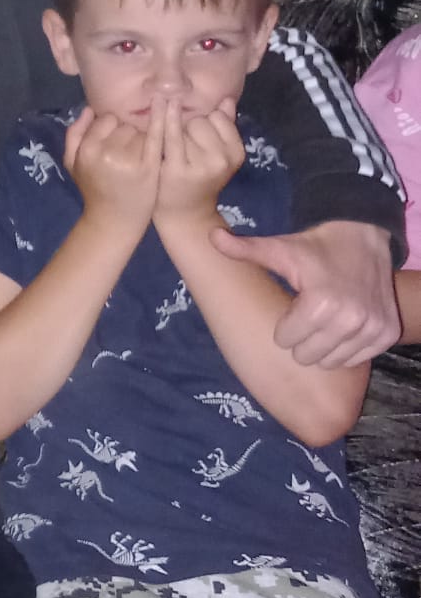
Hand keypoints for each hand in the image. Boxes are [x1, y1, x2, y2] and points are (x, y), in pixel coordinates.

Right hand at [64, 99, 161, 237]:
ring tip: (138, 160)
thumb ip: (74, 135)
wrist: (113, 221)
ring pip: (141, 131)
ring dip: (142, 140)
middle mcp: (107, 152)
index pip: (106, 120)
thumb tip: (88, 109)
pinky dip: (162, 121)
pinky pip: (156, 136)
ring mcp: (129, 160)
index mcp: (87, 149)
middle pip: (125, 126)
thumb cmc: (93, 189)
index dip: (111, 130)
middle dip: (127, 135)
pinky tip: (167, 105)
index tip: (113, 144)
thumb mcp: (72, 164)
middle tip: (126, 156)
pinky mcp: (149, 167)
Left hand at [155, 97, 243, 222]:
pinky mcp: (178, 170)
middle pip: (201, 121)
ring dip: (176, 133)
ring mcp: (201, 166)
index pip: (218, 117)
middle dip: (189, 128)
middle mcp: (222, 160)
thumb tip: (227, 100)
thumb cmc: (198, 179)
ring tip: (175, 152)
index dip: (205, 122)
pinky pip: (172, 135)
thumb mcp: (217, 155)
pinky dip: (165, 121)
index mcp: (236, 153)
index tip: (198, 138)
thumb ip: (224, 126)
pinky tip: (158, 107)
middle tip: (184, 149)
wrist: (183, 214)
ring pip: (185, 127)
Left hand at [212, 217, 400, 366]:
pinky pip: (356, 358)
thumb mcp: (280, 249)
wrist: (364, 235)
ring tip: (325, 320)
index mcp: (319, 303)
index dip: (284, 326)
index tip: (293, 306)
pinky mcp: (386, 334)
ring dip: (324, 346)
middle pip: (307, 356)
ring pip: (331, 361)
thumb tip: (211, 236)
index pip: (284, 341)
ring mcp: (371, 328)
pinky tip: (345, 325)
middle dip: (302, 339)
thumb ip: (245, 249)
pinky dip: (348, 347)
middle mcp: (350, 319)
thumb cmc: (315, 248)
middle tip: (308, 316)